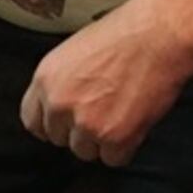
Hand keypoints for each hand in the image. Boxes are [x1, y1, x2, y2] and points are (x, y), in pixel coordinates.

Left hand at [19, 0, 192, 166]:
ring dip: (102, 140)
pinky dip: (126, 147)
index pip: (32, 120)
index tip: (64, 123)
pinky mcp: (114, 137)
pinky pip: (114, 159)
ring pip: (85, 151)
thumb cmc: (126, 32)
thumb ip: (62, 81)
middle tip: (103, 111)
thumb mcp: (76, 49)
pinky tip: (134, 121)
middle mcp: (60, 103)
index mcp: (46, 78)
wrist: (160, 34)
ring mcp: (86, 123)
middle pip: (59, 138)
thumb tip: (63, 102)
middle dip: (79, 130)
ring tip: (122, 111)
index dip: (52, 122)